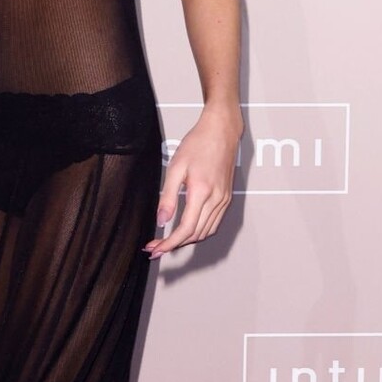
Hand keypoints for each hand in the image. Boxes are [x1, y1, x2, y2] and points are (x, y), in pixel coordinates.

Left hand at [146, 107, 241, 258]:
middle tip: (156, 247)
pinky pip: (214, 223)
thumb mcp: (176, 168)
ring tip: (168, 241)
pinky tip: (187, 230)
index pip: (185, 229)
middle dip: (174, 245)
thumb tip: (161, 221)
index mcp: (202, 192)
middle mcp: (216, 200)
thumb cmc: (198, 144)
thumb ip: (168, 197)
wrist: (221, 131)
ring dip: (187, 241)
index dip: (169, 243)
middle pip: (195, 234)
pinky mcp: (227, 198)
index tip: (155, 250)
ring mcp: (224, 200)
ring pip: (206, 232)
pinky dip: (199, 232)